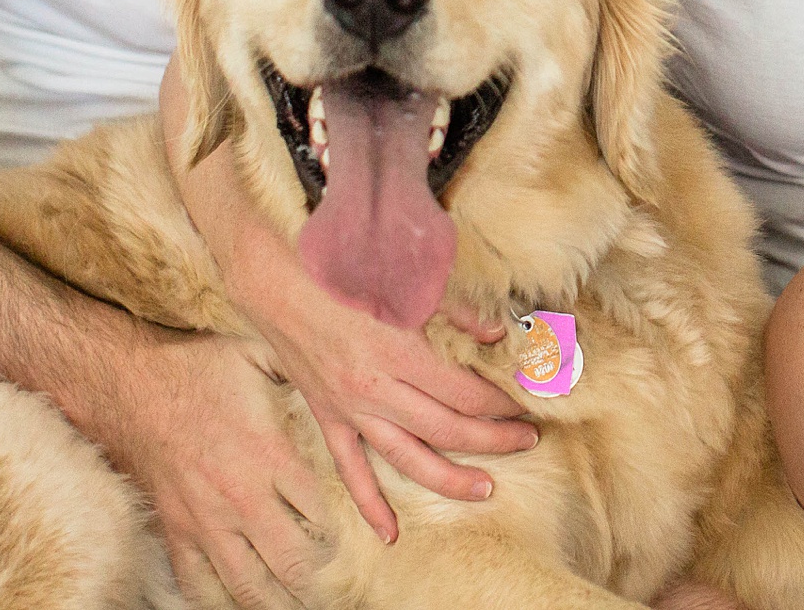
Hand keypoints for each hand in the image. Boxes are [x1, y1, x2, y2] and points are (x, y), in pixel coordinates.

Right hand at [86, 323, 334, 609]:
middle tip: (327, 588)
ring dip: (275, 601)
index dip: (335, 536)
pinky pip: (197, 583)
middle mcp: (240, 497)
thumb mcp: (260, 357)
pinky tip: (234, 604)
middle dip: (314, 580)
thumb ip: (300, 373)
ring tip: (293, 607)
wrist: (128, 383)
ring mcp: (205, 520)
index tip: (339, 539)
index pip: (318, 517)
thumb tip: (332, 376)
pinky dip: (217, 601)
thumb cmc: (197, 367)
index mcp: (269, 455)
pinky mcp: (174, 530)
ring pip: (247, 584)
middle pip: (290, 562)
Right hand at [246, 250, 537, 542]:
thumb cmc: (343, 271)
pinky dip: (369, 504)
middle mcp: (376, 389)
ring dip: (450, 479)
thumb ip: (454, 311)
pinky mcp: (327, 417)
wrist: (275, 280)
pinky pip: (350, 469)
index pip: (465, 393)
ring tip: (487, 489)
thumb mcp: (405, 280)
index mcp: (399, 352)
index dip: (501, 402)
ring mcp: (350, 409)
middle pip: (447, 429)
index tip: (526, 401)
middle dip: (494, 439)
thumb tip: (496, 336)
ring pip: (407, 459)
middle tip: (528, 440)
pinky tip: (390, 533)